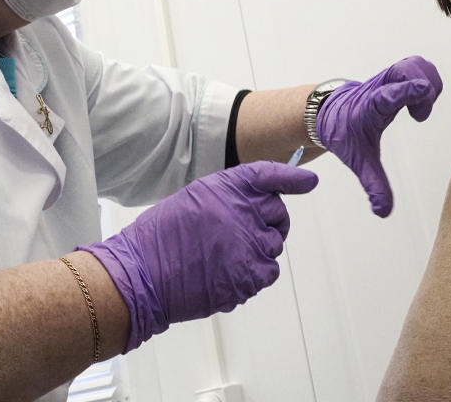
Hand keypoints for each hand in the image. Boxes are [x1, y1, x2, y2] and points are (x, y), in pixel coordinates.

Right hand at [81, 161, 317, 351]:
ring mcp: (249, 244)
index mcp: (228, 188)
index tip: (309, 182)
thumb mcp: (195, 200)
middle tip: (248, 232)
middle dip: (271, 222)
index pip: (269, 176)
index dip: (292, 178)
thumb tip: (257, 204)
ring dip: (259, 250)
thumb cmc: (161, 239)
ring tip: (226, 256)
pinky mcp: (250, 275)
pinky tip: (230, 272)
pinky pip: (269, 271)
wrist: (141, 275)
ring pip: (274, 245)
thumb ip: (230, 198)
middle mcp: (243, 212)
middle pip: (278, 214)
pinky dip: (255, 273)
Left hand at [317, 56, 442, 216]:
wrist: (330, 112)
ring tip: (420, 108)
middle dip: (423, 88)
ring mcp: (388, 76)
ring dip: (428, 82)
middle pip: (406, 69)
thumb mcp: (359, 161)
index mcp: (371, 108)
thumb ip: (374, 185)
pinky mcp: (396, 73)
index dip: (406, 90)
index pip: (389, 95)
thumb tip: (383, 212)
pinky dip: (427, 78)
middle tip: (418, 115)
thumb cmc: (346, 134)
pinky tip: (420, 101)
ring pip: (415, 63)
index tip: (423, 90)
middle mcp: (380, 87)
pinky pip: (418, 64)